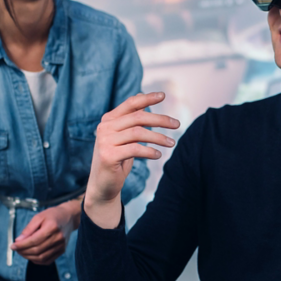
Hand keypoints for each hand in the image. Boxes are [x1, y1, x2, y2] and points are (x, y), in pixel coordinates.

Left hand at [12, 201, 78, 264]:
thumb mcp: (39, 217)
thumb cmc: (53, 215)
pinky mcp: (62, 250)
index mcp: (52, 227)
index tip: (13, 246)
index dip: (22, 245)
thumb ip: (28, 229)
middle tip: (16, 249)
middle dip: (23, 251)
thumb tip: (18, 241)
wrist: (68, 217)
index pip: (34, 240)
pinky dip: (37, 260)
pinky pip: (47, 260)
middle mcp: (58, 238)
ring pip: (41, 257)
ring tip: (22, 252)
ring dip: (29, 257)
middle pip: (37, 250)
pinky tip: (31, 255)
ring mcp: (61, 246)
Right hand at [84, 92, 179, 226]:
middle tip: (177, 124)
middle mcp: (105, 127)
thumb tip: (142, 98)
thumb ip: (131, 120)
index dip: (147, 99)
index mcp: (109, 120)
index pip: (130, 104)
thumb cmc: (118, 158)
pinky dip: (150, 151)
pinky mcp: (108, 156)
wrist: (103, 184)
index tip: (163, 95)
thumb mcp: (124, 137)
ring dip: (158, 137)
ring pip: (138, 133)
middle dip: (160, 120)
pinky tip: (158, 155)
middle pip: (137, 118)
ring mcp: (105, 141)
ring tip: (172, 143)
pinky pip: (135, 149)